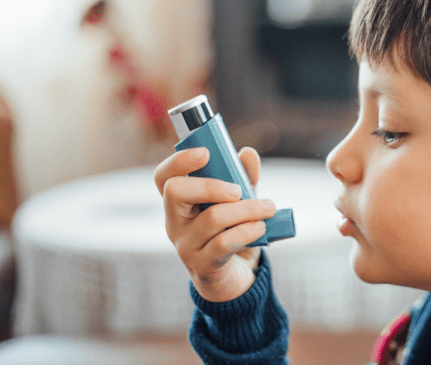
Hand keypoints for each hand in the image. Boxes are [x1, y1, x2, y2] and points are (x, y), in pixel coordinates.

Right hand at [154, 146, 276, 301]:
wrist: (235, 278)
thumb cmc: (232, 233)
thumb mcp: (240, 203)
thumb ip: (244, 178)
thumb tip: (247, 154)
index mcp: (179, 203)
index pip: (163, 177)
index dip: (179, 161)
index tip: (206, 153)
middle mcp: (174, 223)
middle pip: (176, 191)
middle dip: (212, 185)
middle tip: (239, 191)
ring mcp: (185, 246)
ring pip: (212, 217)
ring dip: (246, 209)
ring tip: (267, 209)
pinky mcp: (203, 265)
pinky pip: (224, 242)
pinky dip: (247, 230)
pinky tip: (261, 227)